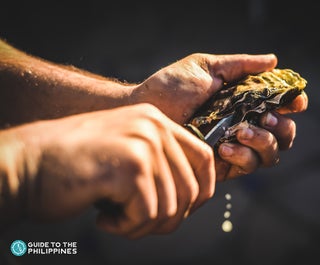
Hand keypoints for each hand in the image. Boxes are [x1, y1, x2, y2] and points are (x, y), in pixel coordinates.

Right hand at [6, 104, 214, 237]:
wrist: (26, 165)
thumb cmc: (74, 167)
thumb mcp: (125, 154)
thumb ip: (159, 165)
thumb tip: (193, 196)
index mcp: (156, 121)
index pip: (203, 158)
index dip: (202, 191)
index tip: (184, 211)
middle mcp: (154, 126)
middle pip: (190, 189)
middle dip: (168, 219)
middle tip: (135, 223)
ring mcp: (143, 144)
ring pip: (170, 207)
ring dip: (142, 225)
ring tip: (114, 218)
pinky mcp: (130, 167)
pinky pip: (147, 215)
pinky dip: (126, 227)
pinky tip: (103, 217)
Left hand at [131, 53, 307, 179]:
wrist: (146, 109)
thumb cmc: (173, 86)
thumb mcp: (207, 68)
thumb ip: (241, 66)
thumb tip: (273, 61)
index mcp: (245, 101)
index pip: (280, 106)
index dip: (293, 104)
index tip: (294, 102)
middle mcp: (245, 124)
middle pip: (283, 134)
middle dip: (281, 127)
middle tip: (265, 117)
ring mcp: (236, 146)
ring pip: (271, 155)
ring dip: (263, 142)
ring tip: (240, 131)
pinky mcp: (223, 166)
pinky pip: (247, 167)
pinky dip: (243, 157)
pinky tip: (224, 147)